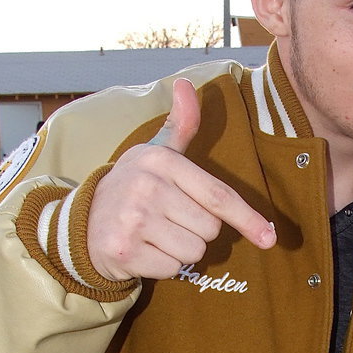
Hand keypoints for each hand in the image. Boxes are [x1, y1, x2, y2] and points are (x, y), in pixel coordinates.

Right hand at [87, 79, 275, 279]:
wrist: (82, 220)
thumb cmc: (133, 187)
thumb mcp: (156, 153)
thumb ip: (181, 125)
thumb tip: (187, 83)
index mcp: (162, 161)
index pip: (218, 196)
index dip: (248, 219)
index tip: (269, 238)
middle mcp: (147, 187)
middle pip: (210, 229)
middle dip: (198, 232)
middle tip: (170, 220)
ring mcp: (133, 220)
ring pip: (193, 251)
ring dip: (181, 250)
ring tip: (156, 235)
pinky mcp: (124, 250)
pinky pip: (171, 269)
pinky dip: (162, 266)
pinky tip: (143, 250)